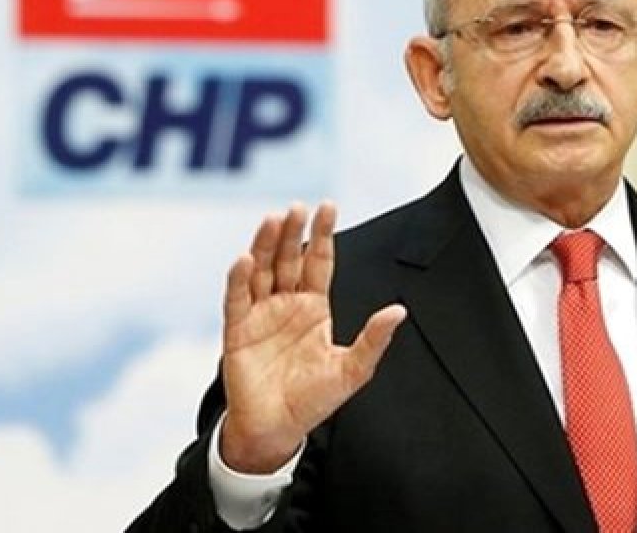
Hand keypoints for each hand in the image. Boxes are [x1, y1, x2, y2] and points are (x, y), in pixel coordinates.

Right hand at [218, 202, 405, 473]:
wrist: (277, 429)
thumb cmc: (313, 400)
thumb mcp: (352, 369)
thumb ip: (373, 339)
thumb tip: (399, 311)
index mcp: (314, 308)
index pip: (319, 262)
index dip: (324, 235)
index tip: (327, 207)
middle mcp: (286, 304)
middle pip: (289, 258)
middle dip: (293, 232)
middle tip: (297, 207)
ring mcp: (260, 314)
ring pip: (262, 270)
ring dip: (266, 245)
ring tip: (273, 219)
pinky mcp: (237, 330)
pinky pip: (237, 298)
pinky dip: (239, 278)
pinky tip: (245, 258)